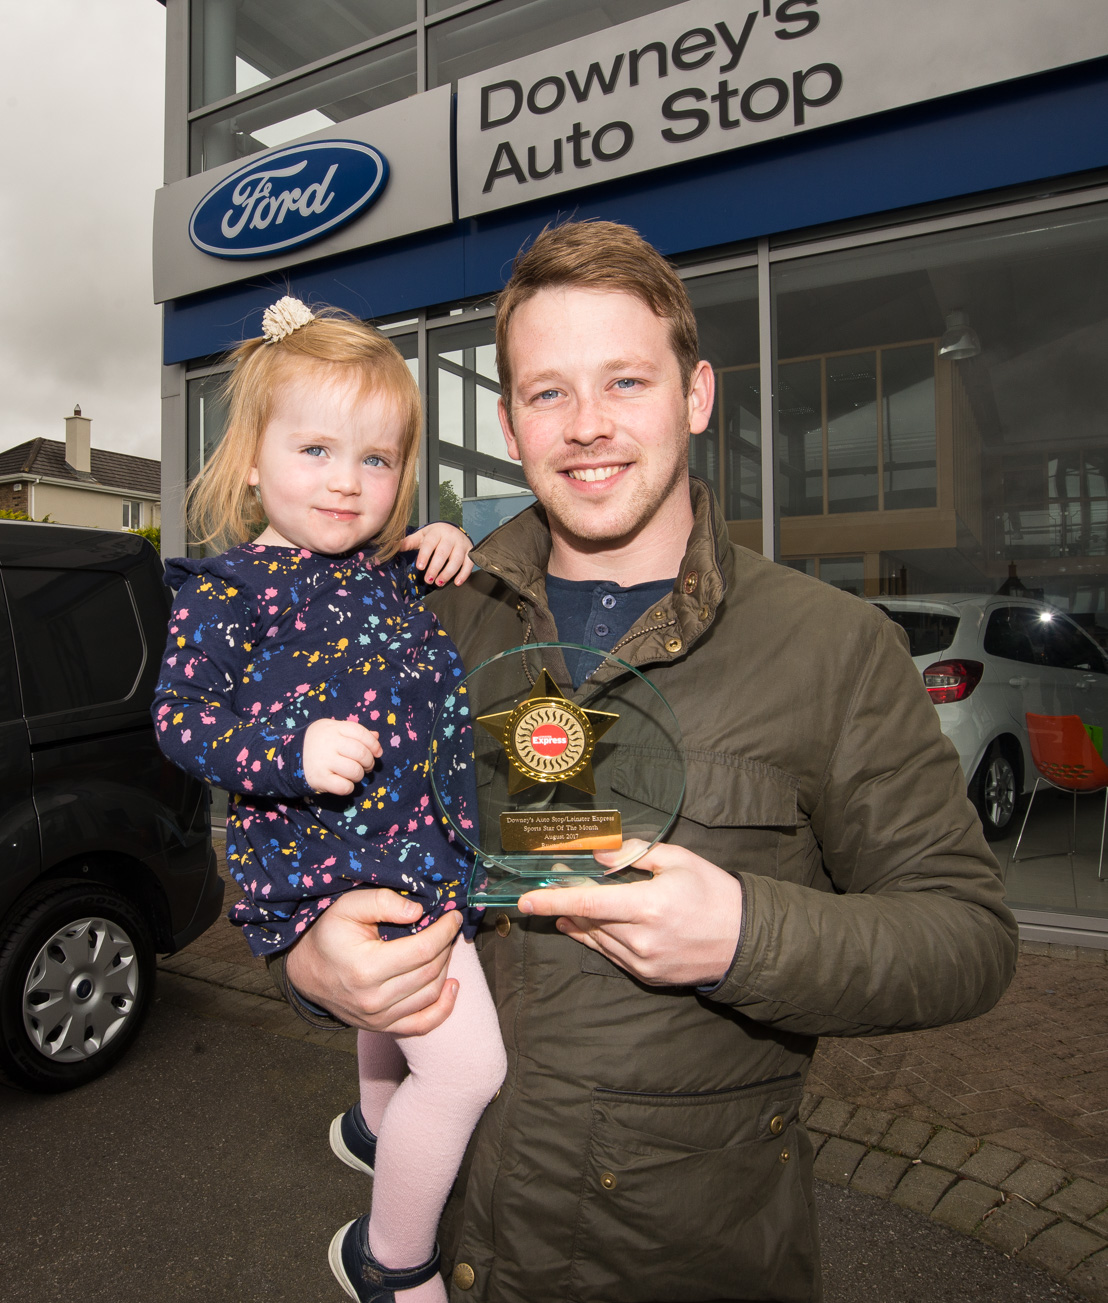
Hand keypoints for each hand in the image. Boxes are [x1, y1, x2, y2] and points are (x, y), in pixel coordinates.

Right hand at [284, 888, 463, 1032]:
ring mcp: (378, 1018)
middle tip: (448, 927)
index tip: (452, 916)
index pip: (423, 950)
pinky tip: (452, 987)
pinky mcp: (381, 1027)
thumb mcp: (348, 906)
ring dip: (446, 968)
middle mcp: (373, 999)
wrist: (306, 970)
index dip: (444, 931)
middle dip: (446, 946)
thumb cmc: (329, 934)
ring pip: (430, 994)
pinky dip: (443, 1008)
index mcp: (366, 968)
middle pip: (430, 972)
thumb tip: (418, 911)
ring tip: (444, 947)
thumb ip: (383, 901)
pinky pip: (422, 1024)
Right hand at [303, 718, 381, 794]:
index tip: (377, 752)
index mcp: (333, 728)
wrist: (289, 756)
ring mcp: (323, 761)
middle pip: (361, 753)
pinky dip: (348, 787)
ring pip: (355, 771)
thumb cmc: (319, 742)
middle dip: (369, 762)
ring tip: (354, 774)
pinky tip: (344, 783)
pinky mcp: (319, 778)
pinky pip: (344, 786)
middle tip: (367, 767)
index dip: (373, 744)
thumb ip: (354, 733)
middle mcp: (328, 743)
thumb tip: (376, 736)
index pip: (360, 733)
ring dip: (359, 775)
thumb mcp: (334, 730)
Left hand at [401, 522, 473, 586]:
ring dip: (448, 573)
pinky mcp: (470, 551)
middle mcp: (450, 537)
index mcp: (436, 532)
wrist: (453, 530)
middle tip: (428, 580)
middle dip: (435, 568)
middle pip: (443, 553)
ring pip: (456, 559)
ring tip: (439, 583)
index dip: (425, 556)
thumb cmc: (434, 536)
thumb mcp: (421, 537)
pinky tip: (456, 583)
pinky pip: (469, 563)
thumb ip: (408, 542)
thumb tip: (391, 545)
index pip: (430, 544)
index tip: (420, 567)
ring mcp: (461, 544)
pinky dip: (464, 574)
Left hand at [517, 839, 742, 987]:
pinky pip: (611, 955)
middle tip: (554, 887)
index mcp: (649, 906)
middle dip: (566, 904)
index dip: (553, 900)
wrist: (745, 940)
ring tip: (564, 910)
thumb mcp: (679, 860)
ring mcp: (644, 962)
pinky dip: (595, 939)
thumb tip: (600, 856)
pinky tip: (583, 928)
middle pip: (588, 920)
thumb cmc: (713, 893)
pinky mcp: (648, 976)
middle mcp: (642, 938)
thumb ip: (634, 854)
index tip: (526, 900)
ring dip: (578, 922)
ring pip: (596, 939)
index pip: (588, 902)